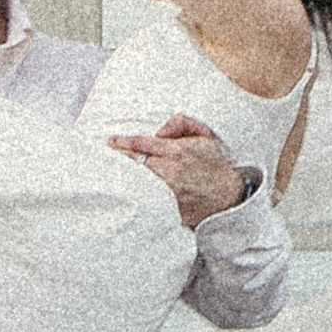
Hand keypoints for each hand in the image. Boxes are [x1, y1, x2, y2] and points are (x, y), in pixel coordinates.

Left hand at [110, 113, 258, 229]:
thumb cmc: (214, 164)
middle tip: (103, 156)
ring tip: (109, 173)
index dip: (122, 142)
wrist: (229, 195)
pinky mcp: (168, 208)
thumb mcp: (205, 135)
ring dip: (123, 177)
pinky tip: (125, 193)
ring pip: (137, 182)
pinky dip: (136, 196)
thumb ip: (181, 123)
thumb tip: (158, 130)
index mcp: (176, 152)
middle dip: (117, 158)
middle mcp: (169, 172)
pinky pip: (146, 200)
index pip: (141, 144)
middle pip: (133, 163)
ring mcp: (168, 192)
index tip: (110, 141)